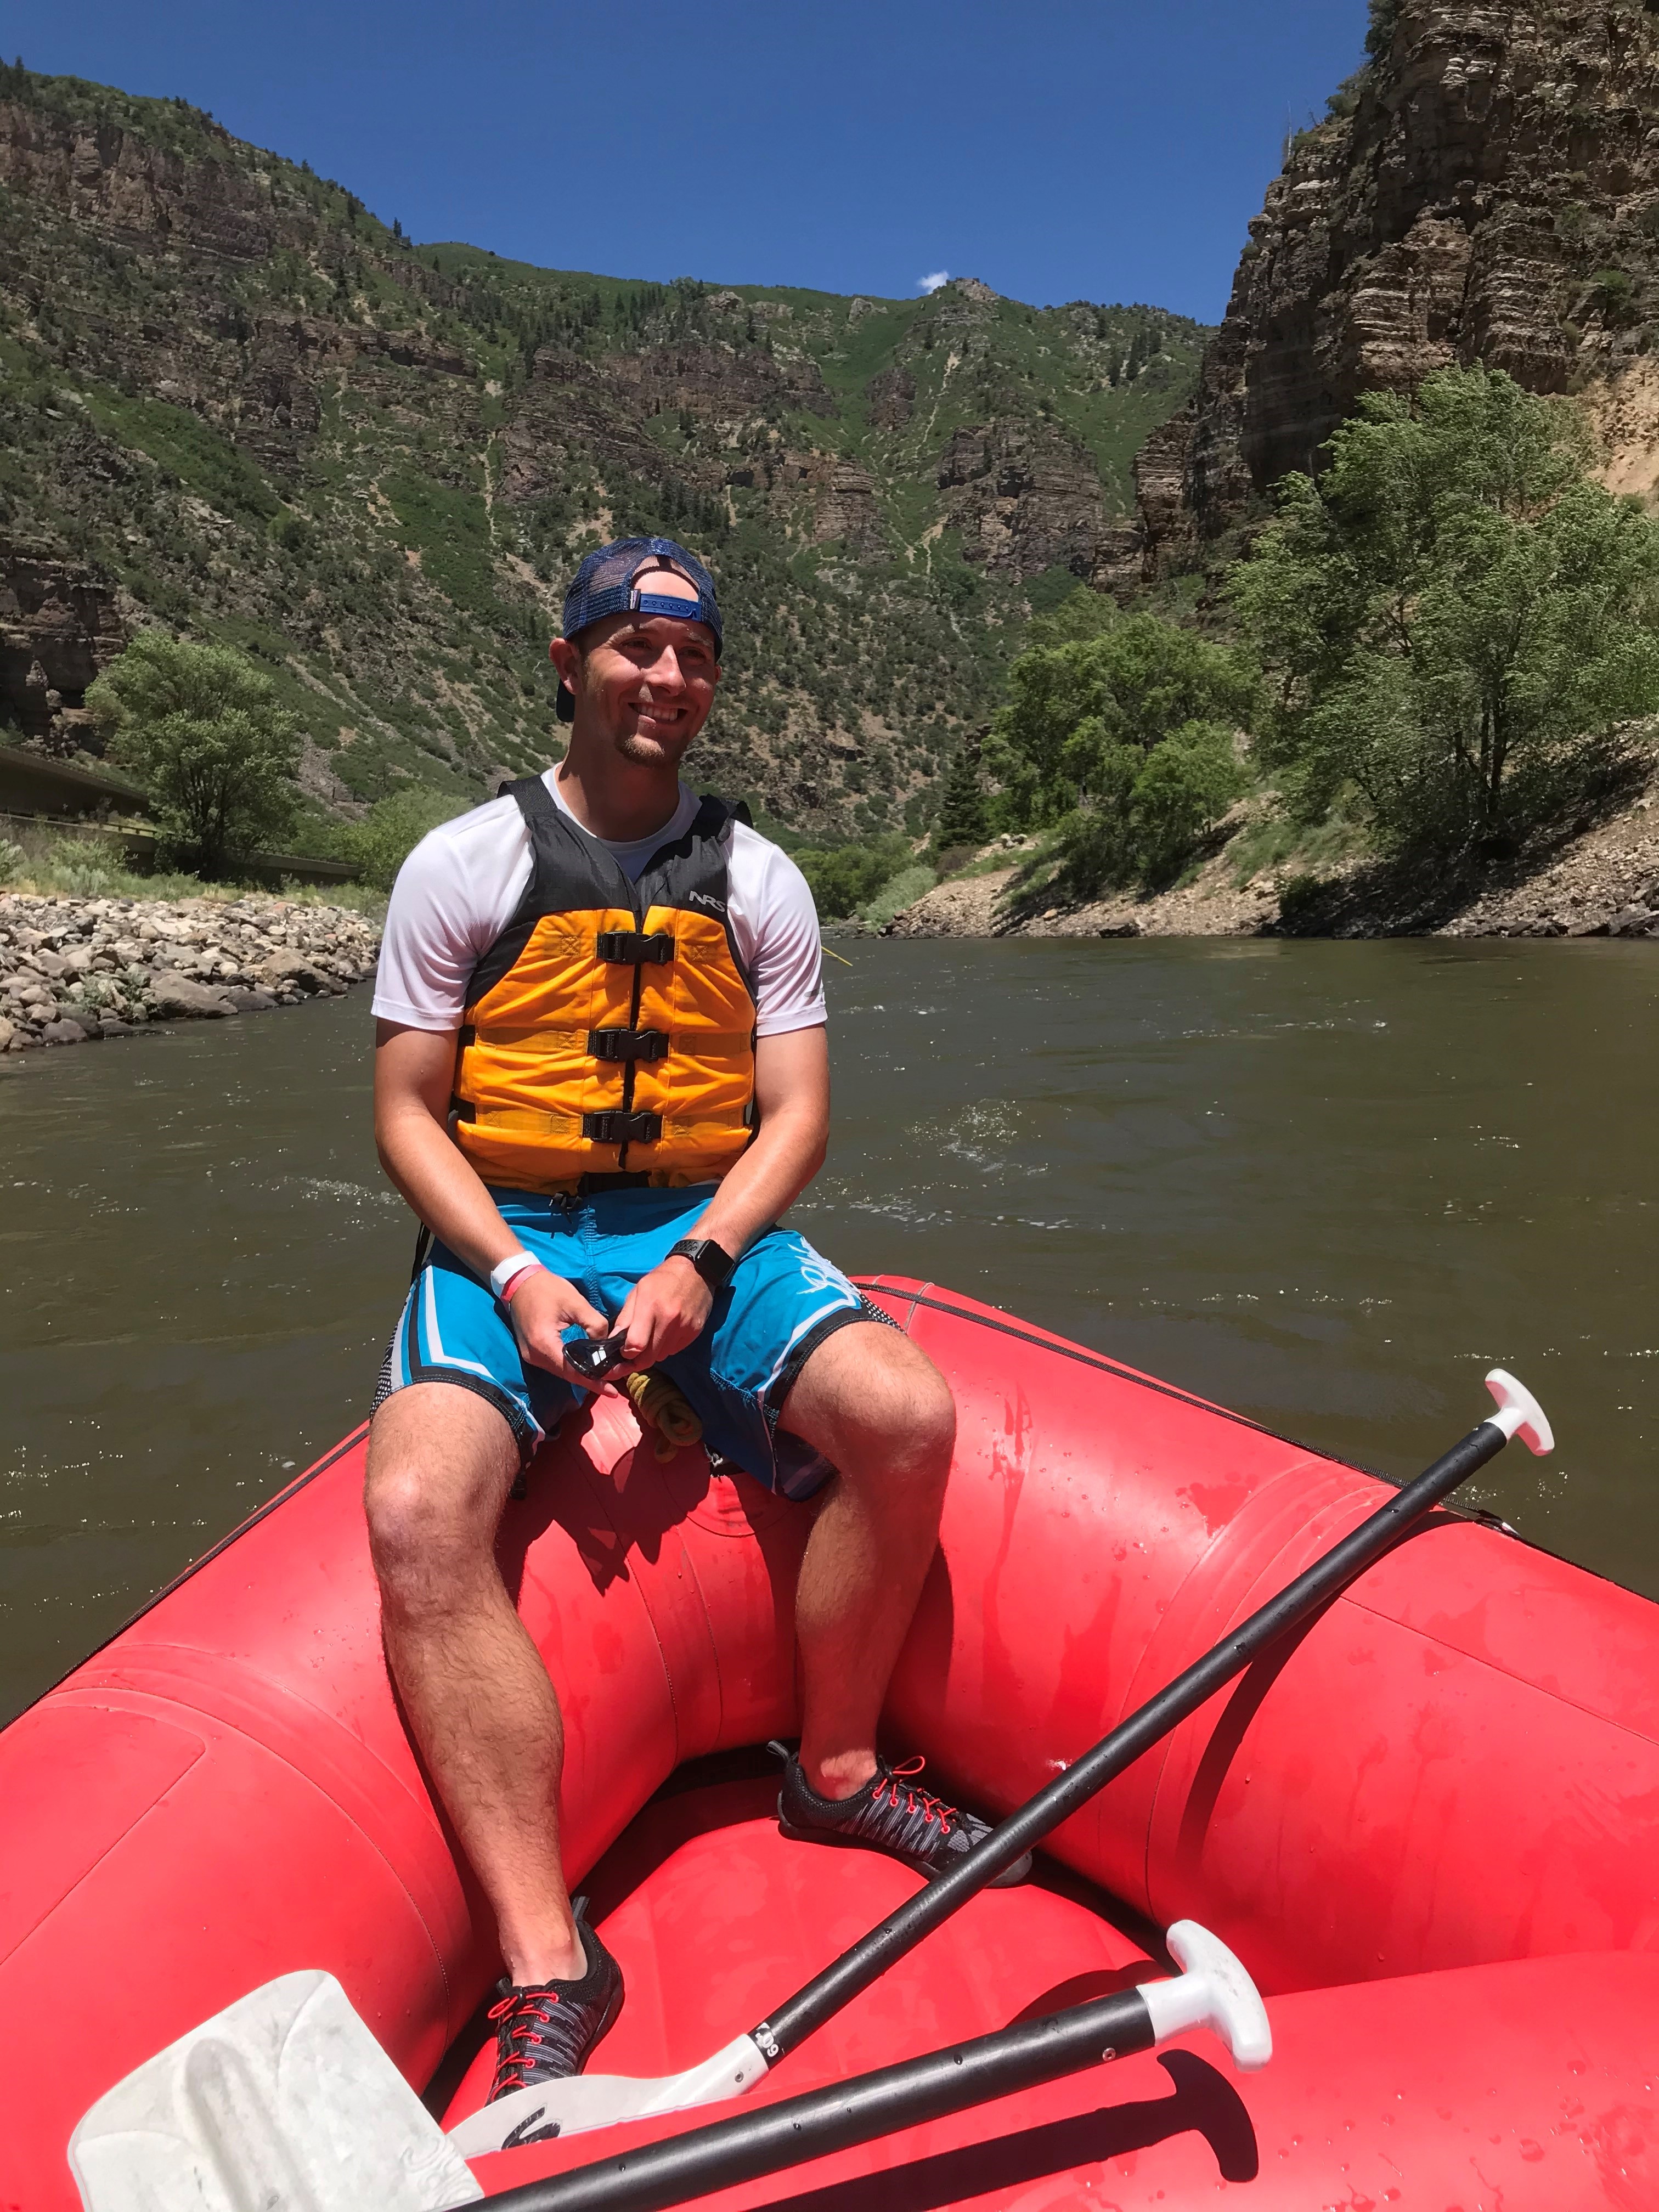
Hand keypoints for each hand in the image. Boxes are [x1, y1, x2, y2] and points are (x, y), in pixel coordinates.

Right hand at [506, 1269, 614, 1388]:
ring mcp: (531, 1356)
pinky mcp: (532, 1352)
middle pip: (567, 1375)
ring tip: (605, 1376)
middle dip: (591, 1380)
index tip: (612, 1391)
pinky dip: (571, 1367)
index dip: (594, 1381)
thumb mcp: (575, 1302)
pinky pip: (555, 1364)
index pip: (573, 1371)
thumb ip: (594, 1324)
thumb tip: (606, 1343)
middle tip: (614, 1383)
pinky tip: (587, 1366)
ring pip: (561, 1371)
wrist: (520, 1282)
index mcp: (544, 1344)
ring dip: (581, 1374)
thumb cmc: (547, 1289)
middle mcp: (535, 1355)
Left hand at [611, 1257, 712, 1374]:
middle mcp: (668, 1319)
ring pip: (662, 1356)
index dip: (626, 1354)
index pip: (636, 1345)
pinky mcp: (694, 1331)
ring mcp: (684, 1327)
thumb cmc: (661, 1280)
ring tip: (650, 1339)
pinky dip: (666, 1348)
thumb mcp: (637, 1292)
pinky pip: (674, 1350)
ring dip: (652, 1353)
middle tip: (630, 1357)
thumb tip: (612, 1342)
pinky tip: (665, 1334)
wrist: (695, 1271)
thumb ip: (625, 1318)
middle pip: (649, 1357)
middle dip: (637, 1361)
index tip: (622, 1353)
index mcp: (650, 1306)